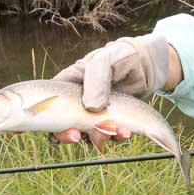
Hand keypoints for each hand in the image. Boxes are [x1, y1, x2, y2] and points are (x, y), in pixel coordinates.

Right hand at [51, 33, 168, 143]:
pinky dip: (115, 137)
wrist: (146, 66)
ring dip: (98, 137)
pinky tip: (125, 132)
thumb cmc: (120, 57)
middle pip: (63, 125)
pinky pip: (108, 135)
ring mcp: (94, 114)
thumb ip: (95, 81)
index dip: (46, 119)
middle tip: (77, 136)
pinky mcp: (111, 121)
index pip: (48, 104)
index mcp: (69, 85)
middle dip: (68, 135)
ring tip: (114, 131)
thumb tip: (90, 108)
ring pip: (86, 134)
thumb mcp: (104, 62)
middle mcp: (78, 102)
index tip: (58, 127)